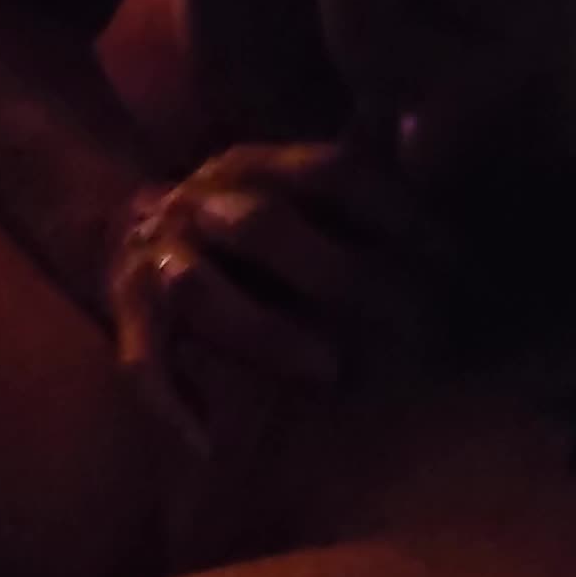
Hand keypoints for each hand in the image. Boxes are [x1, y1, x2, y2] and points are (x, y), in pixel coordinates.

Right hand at [107, 141, 432, 451]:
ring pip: (200, 293)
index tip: (457, 259)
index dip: (395, 212)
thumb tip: (438, 131)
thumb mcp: (294, 184)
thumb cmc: (239, 222)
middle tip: (408, 328)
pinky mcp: (125, 312)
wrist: (118, 227)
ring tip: (328, 372)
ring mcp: (158, 259)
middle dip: (334, 274)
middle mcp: (201, 203)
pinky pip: (143, 362)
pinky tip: (207, 446)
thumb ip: (364, 166)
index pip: (332, 174)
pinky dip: (171, 404)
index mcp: (255, 165)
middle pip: (260, 228)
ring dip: (265, 334)